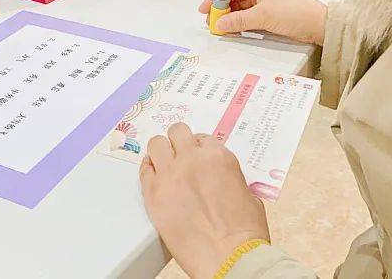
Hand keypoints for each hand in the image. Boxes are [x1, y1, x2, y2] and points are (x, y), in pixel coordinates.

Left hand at [140, 123, 268, 278]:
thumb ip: (228, 177)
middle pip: (176, 132)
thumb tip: (219, 179)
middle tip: (179, 155)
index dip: (198, 149)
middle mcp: (192, 160)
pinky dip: (148, 170)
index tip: (196, 157)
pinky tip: (153, 176)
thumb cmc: (244, 234)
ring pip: (156, 144)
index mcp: (218, 157)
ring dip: (160, 152)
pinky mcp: (153, 195)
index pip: (201, 138)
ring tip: (163, 164)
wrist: (229, 258)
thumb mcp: (247, 194)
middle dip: (178, 142)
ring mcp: (170, 175)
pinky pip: (143, 170)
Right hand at [198, 0, 326, 44]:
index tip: (205, 9)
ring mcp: (265, 0)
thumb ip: (239, 20)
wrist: (320, 25)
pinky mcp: (269, 12)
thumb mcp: (263, 16)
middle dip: (222, 8)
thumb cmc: (296, 12)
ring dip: (230, 17)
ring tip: (220, 27)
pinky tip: (233, 29)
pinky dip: (240, 22)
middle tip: (211, 22)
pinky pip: (249, 15)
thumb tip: (219, 23)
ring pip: (240, 7)